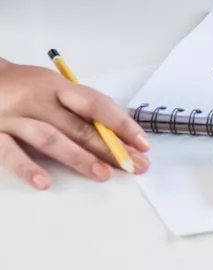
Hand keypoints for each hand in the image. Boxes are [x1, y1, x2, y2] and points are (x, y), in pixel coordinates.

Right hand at [0, 60, 150, 189]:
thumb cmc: (22, 86)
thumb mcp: (51, 87)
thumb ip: (77, 107)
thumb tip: (115, 132)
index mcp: (56, 87)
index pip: (95, 104)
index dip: (121, 124)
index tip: (142, 143)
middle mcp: (37, 100)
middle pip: (78, 126)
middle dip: (110, 148)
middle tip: (134, 165)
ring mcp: (13, 118)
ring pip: (50, 138)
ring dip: (79, 158)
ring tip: (104, 174)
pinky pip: (10, 153)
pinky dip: (28, 168)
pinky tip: (45, 182)